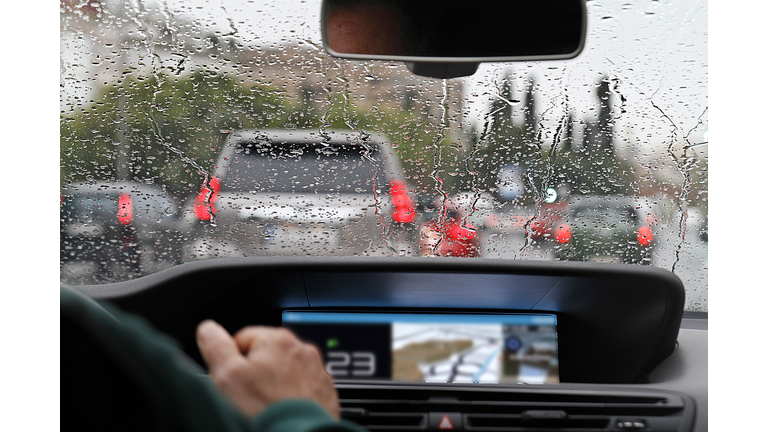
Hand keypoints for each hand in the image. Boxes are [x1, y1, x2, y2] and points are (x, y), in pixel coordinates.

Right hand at [196, 320, 339, 418]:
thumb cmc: (265, 410)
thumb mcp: (228, 375)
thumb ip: (216, 346)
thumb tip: (208, 329)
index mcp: (277, 339)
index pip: (243, 339)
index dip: (232, 362)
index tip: (233, 380)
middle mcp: (302, 350)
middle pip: (266, 356)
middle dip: (256, 373)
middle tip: (249, 397)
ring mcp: (317, 371)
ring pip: (286, 372)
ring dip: (276, 385)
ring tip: (267, 406)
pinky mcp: (325, 391)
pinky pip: (303, 389)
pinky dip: (293, 397)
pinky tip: (283, 411)